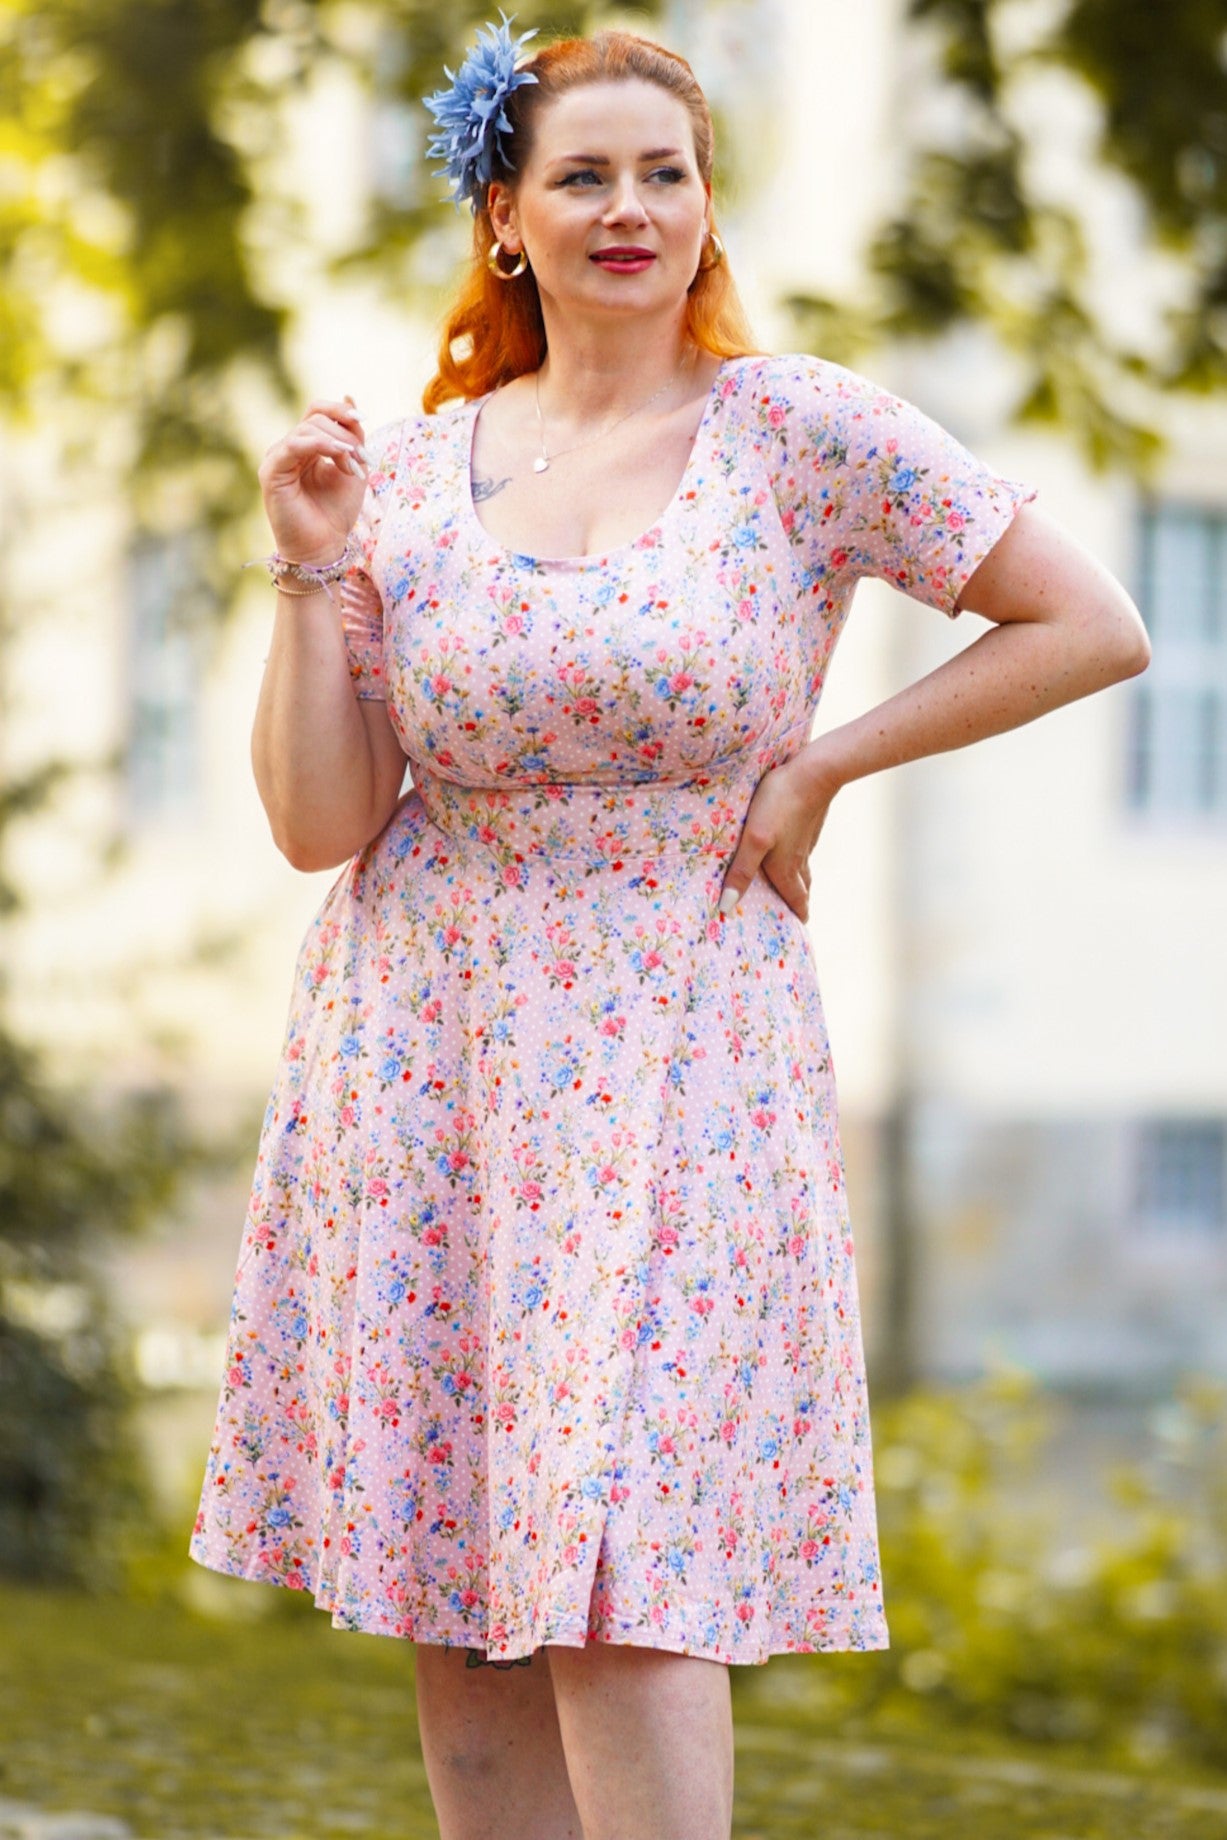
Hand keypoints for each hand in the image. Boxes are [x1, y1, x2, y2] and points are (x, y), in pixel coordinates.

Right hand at [257, 395, 369, 564]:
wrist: (323, 547)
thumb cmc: (336, 512)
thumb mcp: (353, 468)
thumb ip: (353, 437)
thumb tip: (350, 397)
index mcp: (306, 446)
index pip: (317, 411)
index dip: (339, 410)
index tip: (363, 419)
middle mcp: (289, 448)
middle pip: (315, 418)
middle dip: (345, 435)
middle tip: (362, 460)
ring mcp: (277, 458)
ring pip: (307, 429)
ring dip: (337, 443)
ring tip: (353, 465)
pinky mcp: (271, 472)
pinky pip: (293, 445)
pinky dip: (318, 444)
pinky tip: (337, 453)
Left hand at [717, 741, 841, 923]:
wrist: (815, 772)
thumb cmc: (779, 805)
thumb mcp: (754, 840)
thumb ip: (741, 872)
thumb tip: (728, 906)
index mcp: (786, 867)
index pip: (796, 899)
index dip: (798, 915)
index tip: (800, 928)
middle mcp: (799, 857)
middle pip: (802, 886)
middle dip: (799, 901)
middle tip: (797, 913)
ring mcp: (806, 838)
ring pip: (804, 866)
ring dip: (800, 880)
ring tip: (796, 887)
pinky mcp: (809, 820)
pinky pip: (803, 847)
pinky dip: (799, 857)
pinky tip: (794, 849)